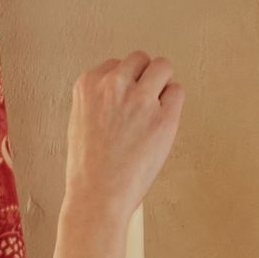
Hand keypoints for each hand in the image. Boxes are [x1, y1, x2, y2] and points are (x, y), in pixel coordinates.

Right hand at [50, 52, 182, 257]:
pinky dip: (173, 106)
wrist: (96, 198)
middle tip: (141, 107)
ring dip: (161, 86)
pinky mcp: (163, 117)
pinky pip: (177, 92)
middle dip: (143, 79)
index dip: (124, 85)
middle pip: (140, 59)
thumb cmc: (88, 170)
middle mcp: (113, 84)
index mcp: (88, 84)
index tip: (123, 105)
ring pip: (162, 67)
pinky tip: (160, 126)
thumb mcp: (80, 123)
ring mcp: (140, 99)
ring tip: (152, 114)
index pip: (116, 65)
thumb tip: (124, 87)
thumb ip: (100, 99)